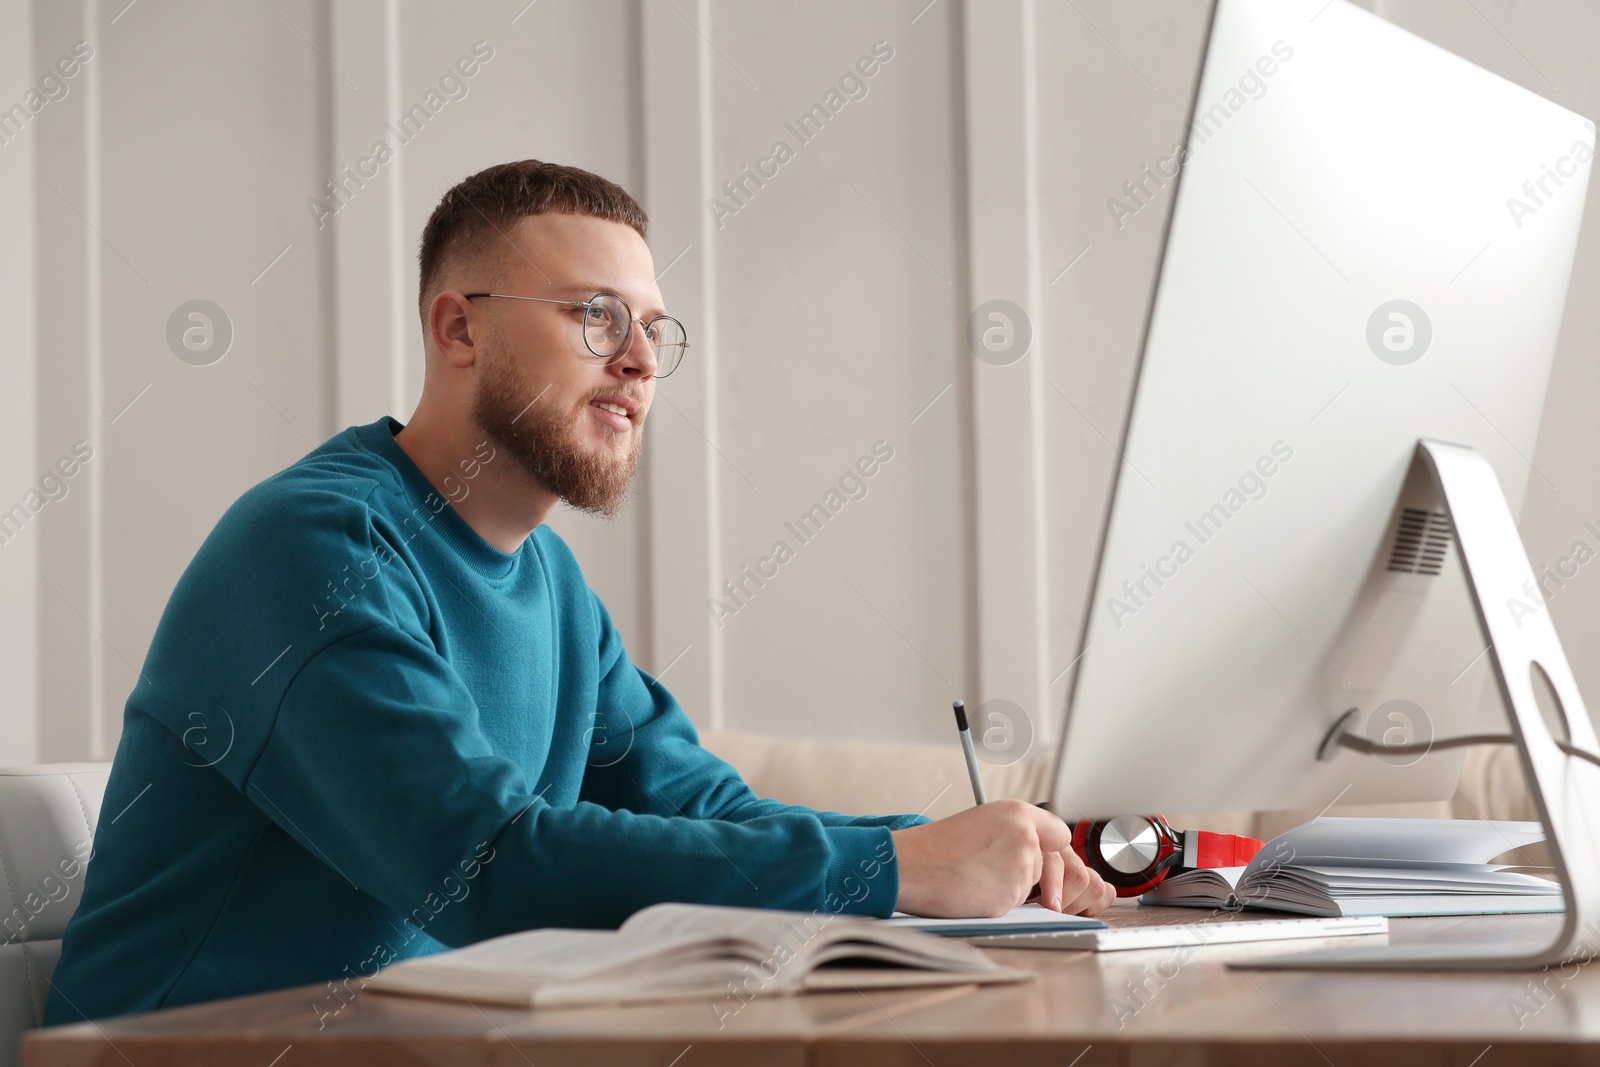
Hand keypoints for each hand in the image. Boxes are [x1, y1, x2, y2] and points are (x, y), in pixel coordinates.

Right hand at [890, 799, 1115, 917]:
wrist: (910, 865)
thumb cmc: (936, 848)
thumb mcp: (982, 823)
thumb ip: (1016, 833)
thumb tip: (1042, 855)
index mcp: (1017, 812)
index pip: (1060, 834)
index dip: (1055, 852)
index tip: (1053, 862)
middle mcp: (1024, 835)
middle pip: (1055, 865)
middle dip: (1044, 879)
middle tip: (1028, 888)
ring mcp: (1021, 866)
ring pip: (1035, 886)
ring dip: (1014, 889)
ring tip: (978, 878)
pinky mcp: (1011, 894)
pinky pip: (1018, 905)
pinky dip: (1001, 904)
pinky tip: (976, 892)